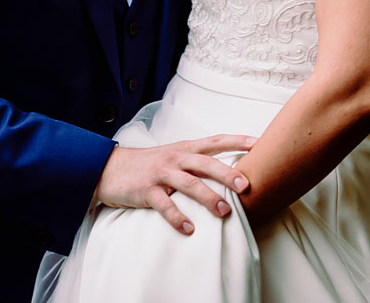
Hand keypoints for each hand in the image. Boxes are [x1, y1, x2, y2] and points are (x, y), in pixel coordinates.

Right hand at [94, 135, 255, 235]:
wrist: (109, 167)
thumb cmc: (149, 163)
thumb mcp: (174, 155)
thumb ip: (198, 160)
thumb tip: (230, 170)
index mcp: (186, 148)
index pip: (216, 140)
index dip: (238, 140)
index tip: (259, 142)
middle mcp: (176, 158)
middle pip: (206, 163)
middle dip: (227, 173)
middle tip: (246, 185)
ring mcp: (161, 174)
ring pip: (189, 184)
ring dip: (208, 198)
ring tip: (224, 212)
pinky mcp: (146, 191)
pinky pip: (164, 205)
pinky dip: (177, 218)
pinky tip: (189, 229)